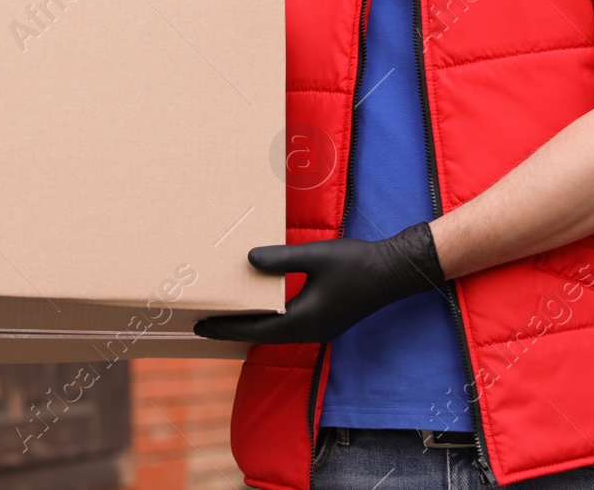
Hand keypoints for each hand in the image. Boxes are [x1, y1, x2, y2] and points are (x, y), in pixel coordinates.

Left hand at [193, 223, 444, 344]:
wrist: (393, 273)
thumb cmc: (357, 264)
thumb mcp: (316, 256)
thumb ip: (282, 259)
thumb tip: (248, 260)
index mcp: (303, 320)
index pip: (254, 329)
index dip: (225, 327)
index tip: (200, 324)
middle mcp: (308, 331)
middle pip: (260, 336)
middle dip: (231, 330)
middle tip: (202, 324)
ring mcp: (318, 329)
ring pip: (274, 333)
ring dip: (249, 326)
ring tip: (224, 317)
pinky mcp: (324, 321)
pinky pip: (286, 327)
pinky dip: (266, 321)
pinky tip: (258, 309)